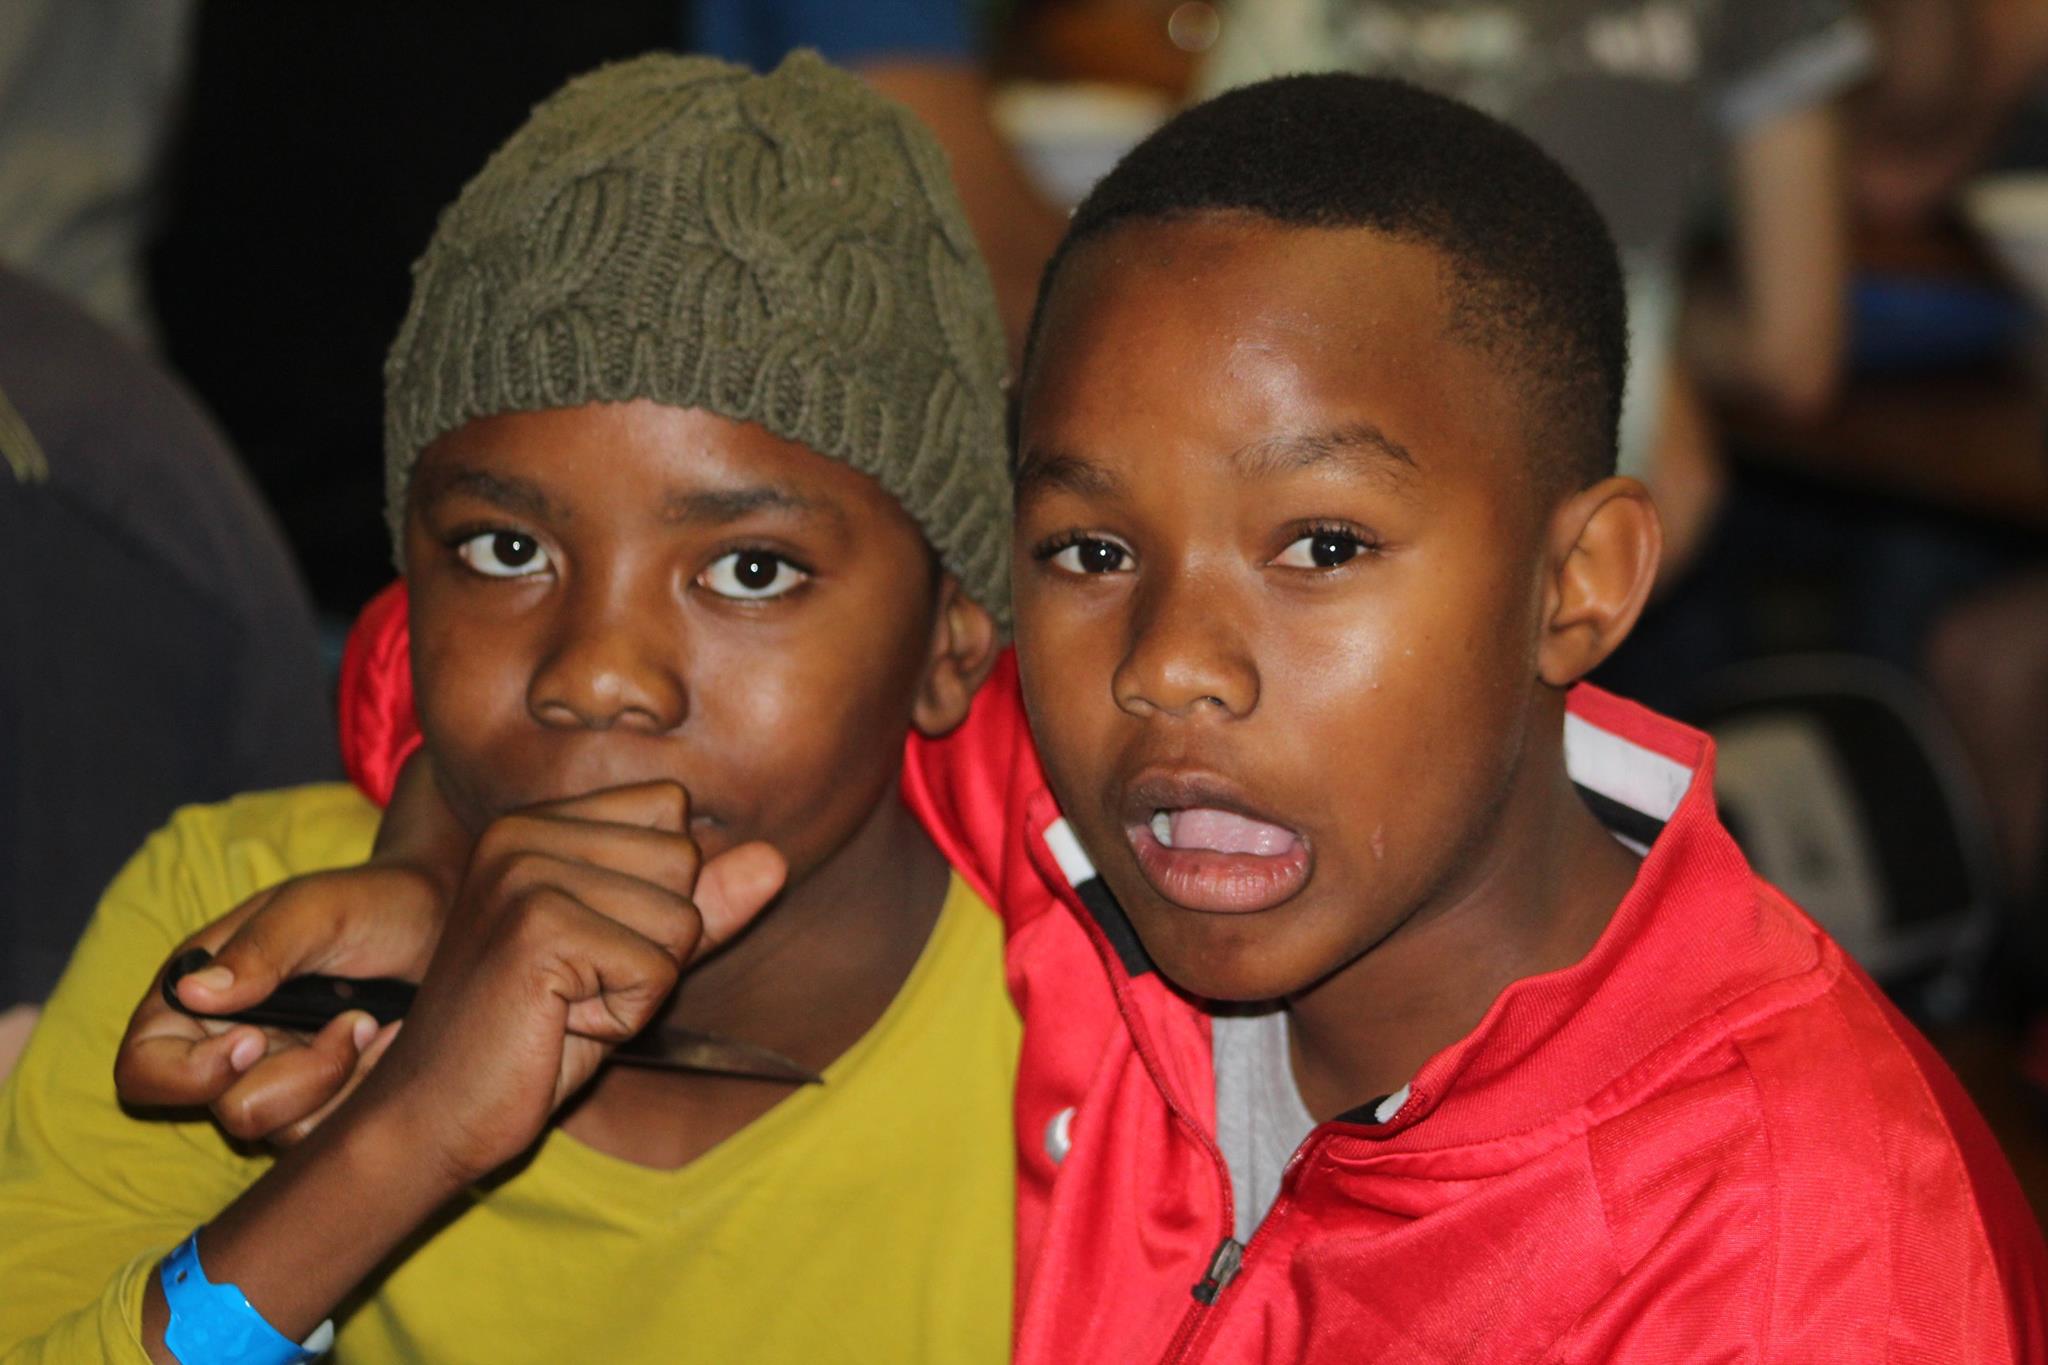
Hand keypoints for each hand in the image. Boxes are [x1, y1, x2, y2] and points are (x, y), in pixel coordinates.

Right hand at [115, 864, 440, 1144]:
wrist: (444, 921)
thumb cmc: (374, 902)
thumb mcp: (318, 910)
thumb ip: (262, 948)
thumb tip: (194, 994)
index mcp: (197, 996)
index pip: (144, 1069)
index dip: (188, 1075)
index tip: (256, 1040)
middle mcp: (226, 1046)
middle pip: (229, 1112)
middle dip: (303, 1073)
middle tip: (356, 1021)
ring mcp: (276, 1080)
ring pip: (285, 1132)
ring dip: (344, 1078)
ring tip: (376, 1023)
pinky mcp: (323, 1102)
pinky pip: (331, 1135)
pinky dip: (368, 1091)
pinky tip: (391, 1043)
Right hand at [342, 782, 784, 1185]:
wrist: (434, 1116)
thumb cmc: (533, 1039)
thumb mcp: (631, 959)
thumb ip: (700, 906)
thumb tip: (777, 859)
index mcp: (537, 821)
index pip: (673, 815)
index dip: (657, 898)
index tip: (587, 946)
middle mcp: (524, 830)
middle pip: (684, 862)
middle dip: (654, 945)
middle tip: (573, 984)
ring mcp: (525, 874)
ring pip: (680, 919)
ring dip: (641, 986)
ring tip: (564, 1004)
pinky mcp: (537, 928)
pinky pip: (657, 971)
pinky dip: (625, 1017)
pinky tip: (559, 1025)